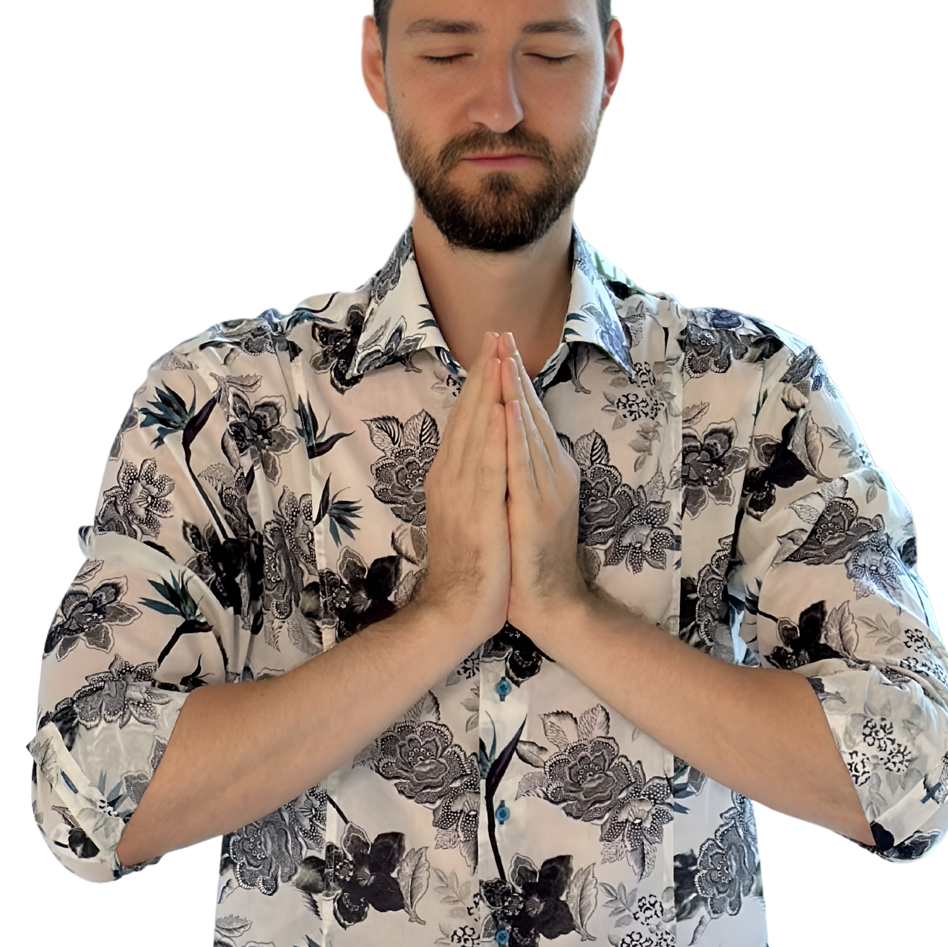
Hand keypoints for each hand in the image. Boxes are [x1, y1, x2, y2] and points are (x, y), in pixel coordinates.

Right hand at [416, 331, 510, 648]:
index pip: (462, 418)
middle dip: (481, 373)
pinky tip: (500, 408)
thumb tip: (481, 448)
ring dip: (487, 391)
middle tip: (494, 334)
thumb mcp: (466, 512)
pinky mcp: (478, 511)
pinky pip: (486, 465)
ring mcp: (460, 493)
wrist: (455, 611)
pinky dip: (492, 434)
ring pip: (474, 431)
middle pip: (466, 414)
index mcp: (447, 476)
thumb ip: (469, 478)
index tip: (489, 348)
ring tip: (498, 355)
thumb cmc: (468, 566)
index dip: (476, 381)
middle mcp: (448, 476)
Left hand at [499, 331, 587, 639]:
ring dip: (514, 393)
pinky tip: (506, 410)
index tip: (497, 347)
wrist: (548, 604)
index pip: (526, 415)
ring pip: (528, 431)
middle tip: (501, 334)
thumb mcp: (522, 503)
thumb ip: (517, 469)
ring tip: (502, 358)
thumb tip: (501, 438)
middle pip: (529, 413)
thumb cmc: (529, 557)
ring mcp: (547, 489)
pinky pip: (522, 464)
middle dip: (512, 373)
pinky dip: (515, 434)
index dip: (512, 380)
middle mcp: (552, 472)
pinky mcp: (537, 509)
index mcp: (546, 469)